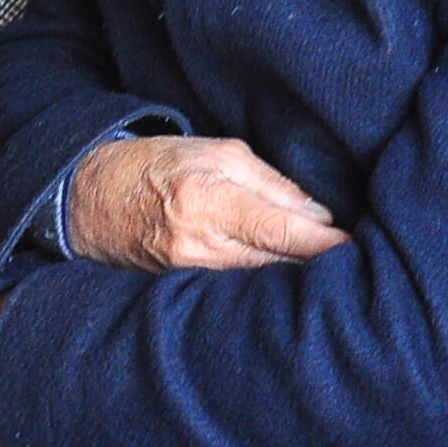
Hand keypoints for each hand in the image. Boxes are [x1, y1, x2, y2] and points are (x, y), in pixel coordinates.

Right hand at [64, 135, 351, 270]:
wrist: (85, 198)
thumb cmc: (157, 165)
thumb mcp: (218, 153)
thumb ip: (272, 184)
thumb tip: (318, 217)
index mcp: (210, 201)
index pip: (282, 231)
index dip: (325, 245)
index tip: (358, 250)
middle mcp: (198, 246)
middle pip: (275, 266)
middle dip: (317, 268)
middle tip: (361, 268)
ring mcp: (185, 275)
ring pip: (257, 286)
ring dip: (294, 282)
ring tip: (333, 280)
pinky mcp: (177, 291)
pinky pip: (231, 293)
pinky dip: (261, 289)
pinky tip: (286, 287)